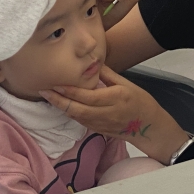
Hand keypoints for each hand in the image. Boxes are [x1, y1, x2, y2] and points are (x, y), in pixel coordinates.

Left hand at [39, 66, 185, 163]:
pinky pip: (80, 121)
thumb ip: (107, 75)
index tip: (56, 83)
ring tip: (48, 96)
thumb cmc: (140, 101)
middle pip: (77, 109)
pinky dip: (69, 113)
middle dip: (58, 100)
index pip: (87, 96)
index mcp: (115, 98)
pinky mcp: (98, 130)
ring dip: (61, 107)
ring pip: (76, 117)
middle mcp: (106, 113)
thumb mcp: (127, 84)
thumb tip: (91, 63)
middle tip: (44, 90)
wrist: (149, 126)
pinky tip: (61, 105)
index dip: (69, 91)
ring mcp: (101, 124)